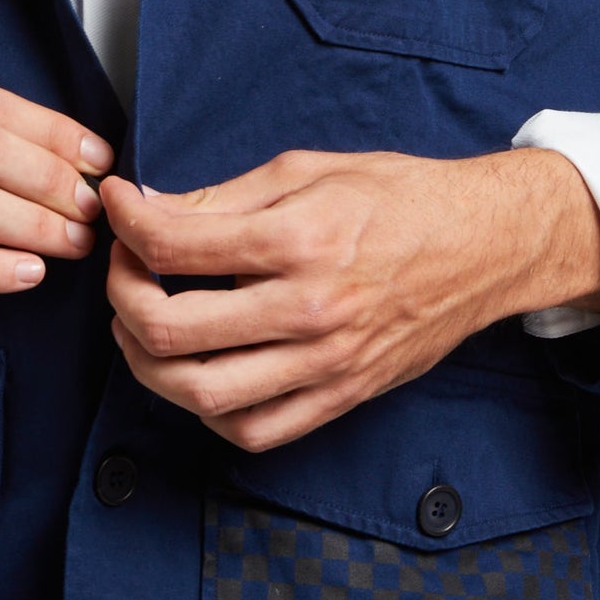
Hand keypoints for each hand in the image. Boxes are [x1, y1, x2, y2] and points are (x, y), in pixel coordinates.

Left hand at [103, 147, 599, 451]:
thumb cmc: (399, 197)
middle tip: (124, 270)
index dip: (126, 221)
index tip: (116, 205)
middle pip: (173, 330)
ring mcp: (327, 362)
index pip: (176, 243)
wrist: (483, 245)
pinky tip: (198, 373)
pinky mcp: (342, 395)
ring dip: (148, 364)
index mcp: (300, 240)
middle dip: (123, 297)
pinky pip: (255, 430)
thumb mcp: (308, 169)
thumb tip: (151, 211)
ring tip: (143, 328)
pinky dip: (207, 410)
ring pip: (203, 393)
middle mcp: (310, 309)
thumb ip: (225, 197)